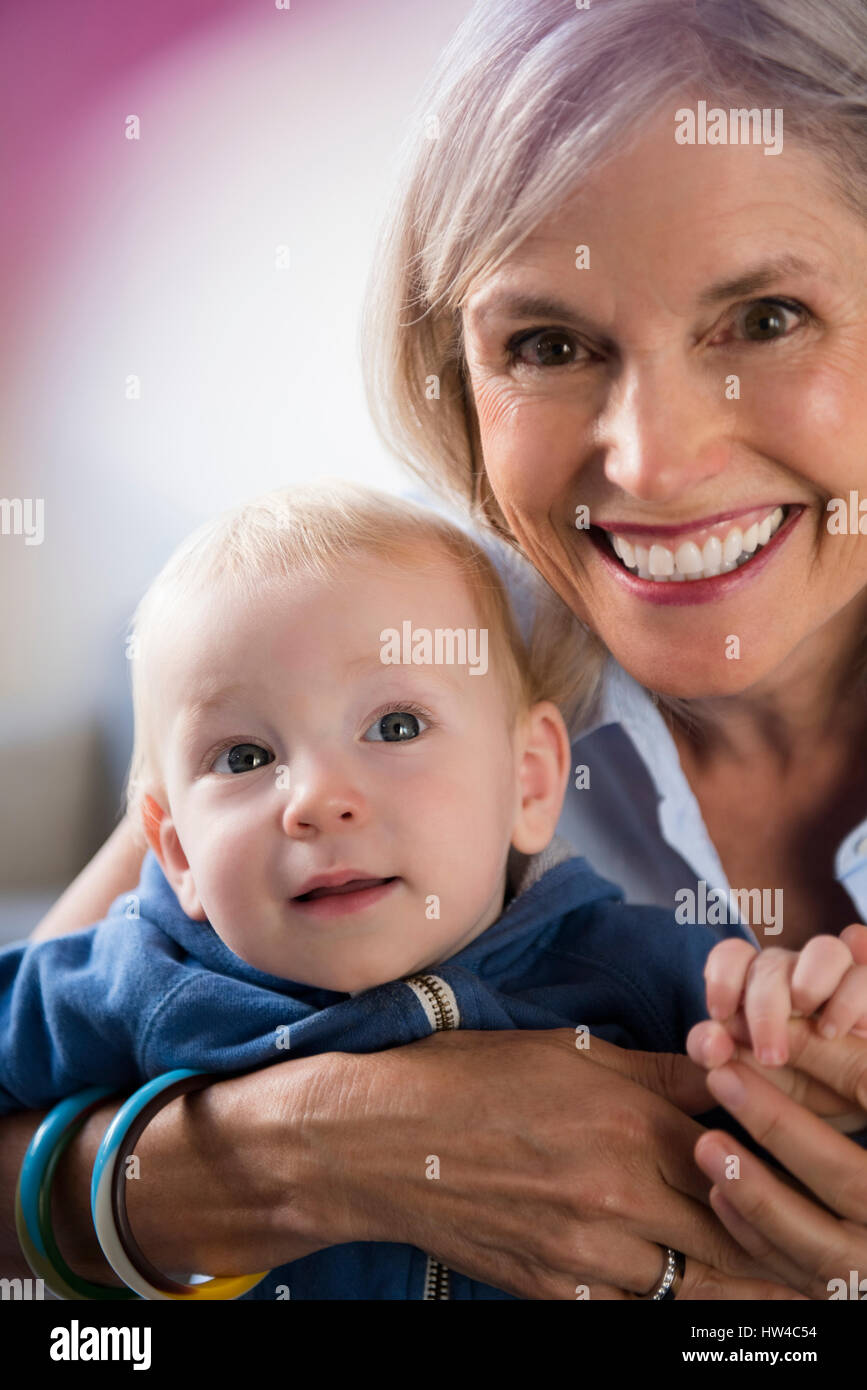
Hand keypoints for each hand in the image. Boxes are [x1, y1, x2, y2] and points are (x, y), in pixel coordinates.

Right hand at [339, 1028, 804, 1298]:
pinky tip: (660, 1269)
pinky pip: (633, 1307)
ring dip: (723, 1270)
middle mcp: (620, 1196)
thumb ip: (657, 1069)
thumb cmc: (470, 1079)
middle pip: (732, 1231)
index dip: (764, 1159)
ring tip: (731, 1252)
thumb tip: (724, 1068)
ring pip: (694, 1283)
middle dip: (761, 1226)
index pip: (737, 1156)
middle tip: (772, 1219)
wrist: (379, 1143)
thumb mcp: (568, 1051)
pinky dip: (657, 1293)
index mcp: (629, 1123)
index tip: (772, 1160)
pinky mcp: (556, 1291)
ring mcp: (589, 1253)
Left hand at [687, 923, 866, 1069]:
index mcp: (759, 987)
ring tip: (819, 1031)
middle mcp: (798, 974)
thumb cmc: (792, 1084)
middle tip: (770, 1056)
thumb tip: (709, 1039)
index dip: (723, 975)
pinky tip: (841, 1028)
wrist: (854, 1108)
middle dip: (767, 1006)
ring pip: (826, 950)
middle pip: (774, 961)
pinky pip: (864, 975)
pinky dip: (852, 996)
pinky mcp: (866, 991)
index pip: (734, 955)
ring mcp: (840, 979)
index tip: (720, 1014)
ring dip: (813, 984)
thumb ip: (713, 1052)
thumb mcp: (748, 1077)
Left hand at [692, 1017, 866, 1298]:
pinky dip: (758, 1237)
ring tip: (707, 1142)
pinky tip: (718, 1193)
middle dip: (780, 1127)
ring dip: (758, 1191)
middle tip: (720, 1077)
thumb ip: (846, 1061)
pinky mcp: (851, 1296)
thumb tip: (777, 1023)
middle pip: (850, 1181)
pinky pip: (803, 1277)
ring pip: (821, 1244)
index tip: (763, 1031)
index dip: (824, 1062)